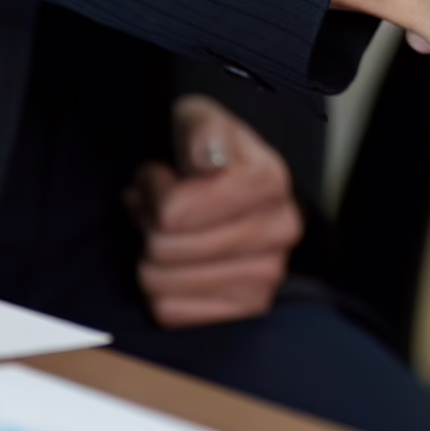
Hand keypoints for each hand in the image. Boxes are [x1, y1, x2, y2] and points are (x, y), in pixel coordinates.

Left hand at [125, 95, 302, 327]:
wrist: (229, 183)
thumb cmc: (204, 151)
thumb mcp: (196, 118)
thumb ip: (199, 129)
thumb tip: (206, 159)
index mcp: (270, 181)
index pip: (174, 211)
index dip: (154, 189)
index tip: (161, 174)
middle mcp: (280, 231)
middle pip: (165, 250)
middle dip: (149, 223)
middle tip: (155, 204)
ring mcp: (268, 276)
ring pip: (162, 284)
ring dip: (149, 256)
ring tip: (164, 230)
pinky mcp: (247, 309)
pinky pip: (168, 312)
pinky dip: (160, 288)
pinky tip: (175, 261)